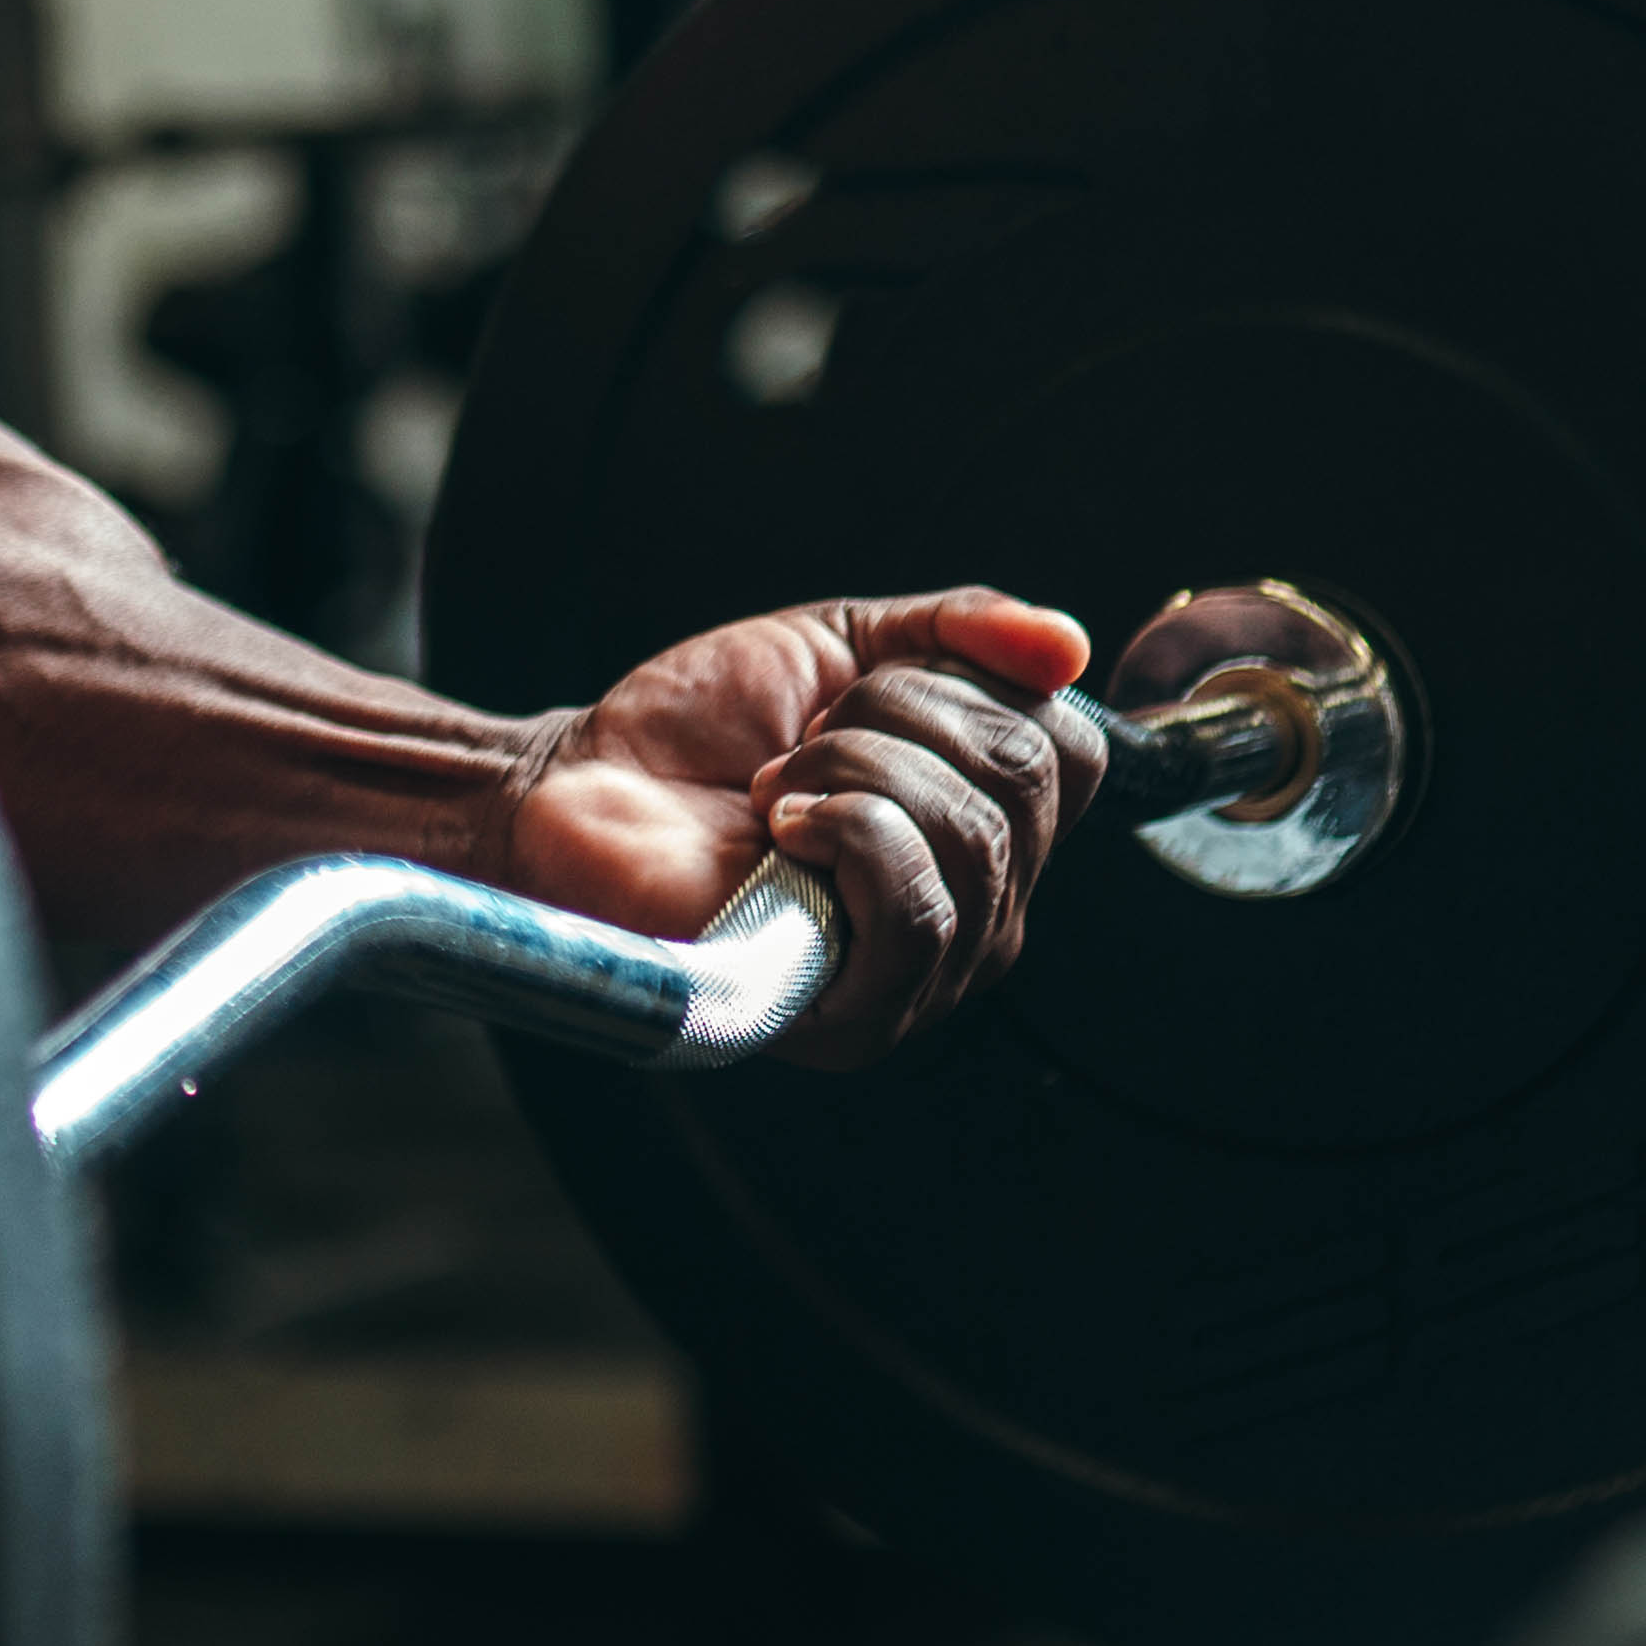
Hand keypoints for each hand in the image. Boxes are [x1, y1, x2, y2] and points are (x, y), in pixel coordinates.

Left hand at [489, 589, 1097, 1063]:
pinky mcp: (848, 1013)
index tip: (861, 693)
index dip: (969, 686)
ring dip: (856, 770)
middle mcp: (975, 913)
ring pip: (974, 841)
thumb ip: (959, 632)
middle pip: (1023, 782)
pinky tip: (781, 828)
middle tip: (805, 740)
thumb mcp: (843, 645)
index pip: (1069, 752)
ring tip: (778, 786)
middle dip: (895, 717)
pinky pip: (917, 915)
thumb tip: (1070, 646)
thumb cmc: (700, 732)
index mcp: (983, 831)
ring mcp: (920, 972)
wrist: (576, 784)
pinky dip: (848, 835)